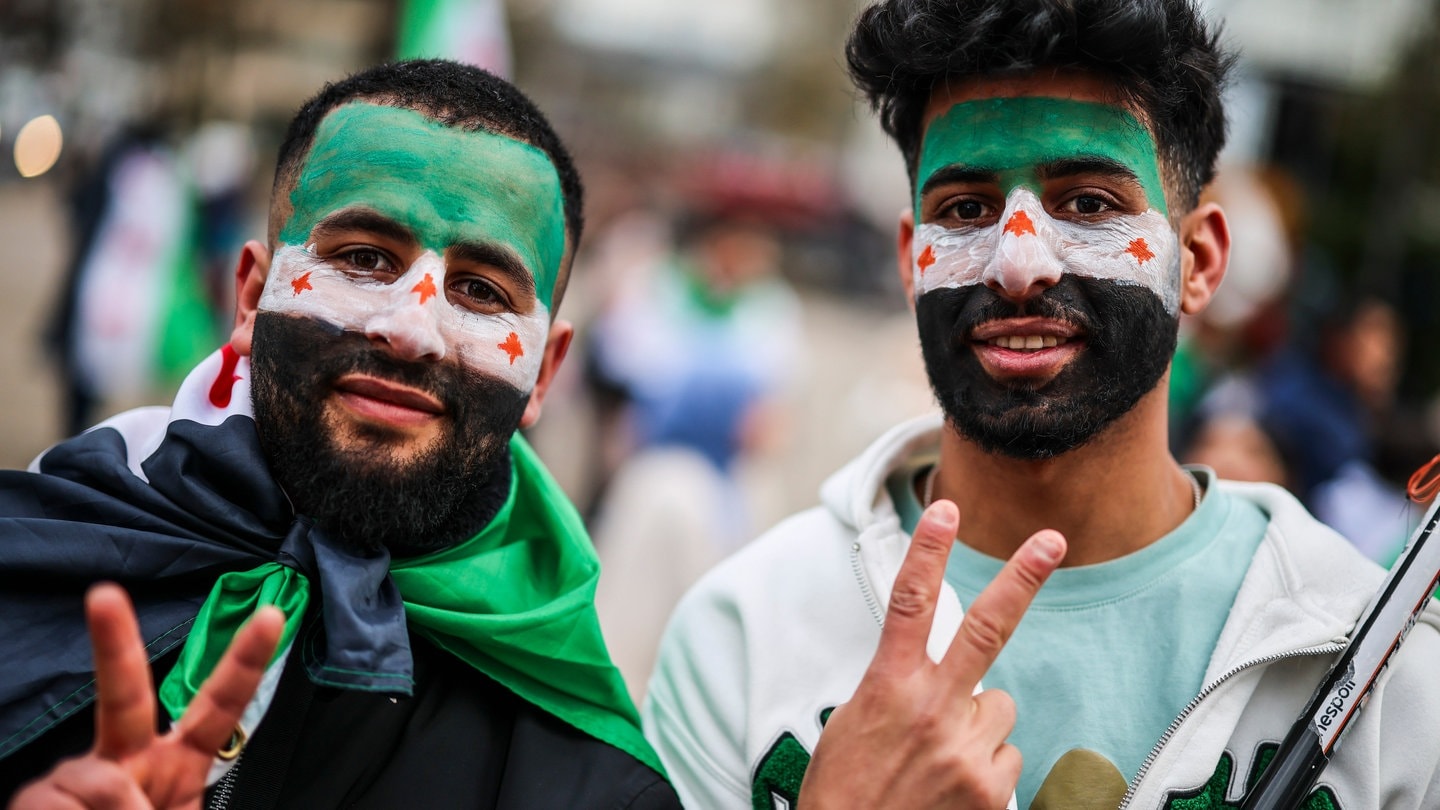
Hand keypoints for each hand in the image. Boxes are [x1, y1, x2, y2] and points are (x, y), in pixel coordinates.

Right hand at [10, 584, 282, 808]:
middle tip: (104, 596)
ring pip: (99, 781)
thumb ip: (167, 807)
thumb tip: (129, 795)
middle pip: (124, 697)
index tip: (269, 616)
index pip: (218, 710)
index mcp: (176, 769)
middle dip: (113, 642)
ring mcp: (74, 780)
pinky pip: (59, 805)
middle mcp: (123, 764)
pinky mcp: (36, 799)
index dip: (245, 664)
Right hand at [798, 499, 1064, 808]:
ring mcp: (965, 749)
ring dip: (978, 726)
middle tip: (1051, 540)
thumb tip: (941, 676)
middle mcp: (932, 709)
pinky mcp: (989, 789)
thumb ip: (901, 688)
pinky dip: (985, 768)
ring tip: (937, 760)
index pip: (910, 603)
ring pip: (999, 708)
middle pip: (987, 627)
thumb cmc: (845, 790)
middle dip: (1021, 577)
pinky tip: (950, 787)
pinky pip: (1006, 758)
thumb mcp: (857, 722)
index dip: (929, 552)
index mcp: (889, 685)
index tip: (945, 510)